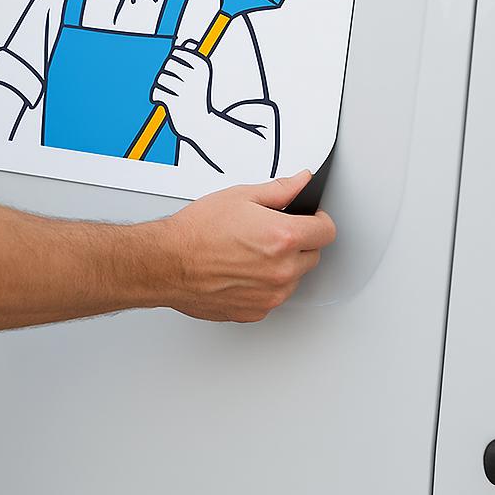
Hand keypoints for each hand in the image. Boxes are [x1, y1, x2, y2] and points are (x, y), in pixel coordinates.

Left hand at [152, 42, 211, 143]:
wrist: (202, 126)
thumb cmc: (197, 97)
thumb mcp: (200, 76)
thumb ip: (192, 58)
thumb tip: (188, 41)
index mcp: (202, 65)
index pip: (176, 52)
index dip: (174, 62)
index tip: (180, 74)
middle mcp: (196, 76)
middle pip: (168, 63)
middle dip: (167, 73)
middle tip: (174, 86)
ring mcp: (186, 90)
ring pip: (161, 78)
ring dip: (161, 87)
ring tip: (171, 95)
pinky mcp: (175, 103)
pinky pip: (156, 92)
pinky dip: (156, 97)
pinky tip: (164, 102)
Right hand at [154, 171, 335, 322]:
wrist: (168, 262)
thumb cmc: (196, 231)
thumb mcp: (239, 196)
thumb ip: (279, 190)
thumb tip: (300, 182)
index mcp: (283, 237)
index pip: (327, 231)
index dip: (319, 220)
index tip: (312, 218)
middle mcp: (283, 270)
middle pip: (314, 255)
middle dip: (299, 242)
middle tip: (270, 232)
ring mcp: (271, 295)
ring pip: (294, 278)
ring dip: (282, 265)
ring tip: (249, 251)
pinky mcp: (257, 311)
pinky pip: (273, 296)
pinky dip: (264, 284)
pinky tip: (241, 269)